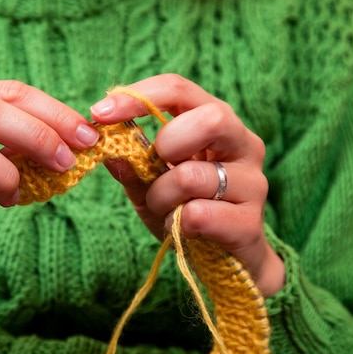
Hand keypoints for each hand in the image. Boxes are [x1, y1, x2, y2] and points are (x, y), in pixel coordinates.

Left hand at [90, 74, 284, 296]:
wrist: (225, 262)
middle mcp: (243, 144)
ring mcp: (253, 182)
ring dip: (161, 196)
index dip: (138, 96)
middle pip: (212, 117)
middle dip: (167, 142)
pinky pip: (198, 215)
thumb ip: (131, 165)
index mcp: (217, 123)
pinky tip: (182, 230)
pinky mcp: (250, 222)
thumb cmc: (187, 210)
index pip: (181, 90)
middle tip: (153, 166)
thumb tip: (107, 147)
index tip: (99, 112)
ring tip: (164, 208)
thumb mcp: (150, 184)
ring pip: (192, 175)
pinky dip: (176, 224)